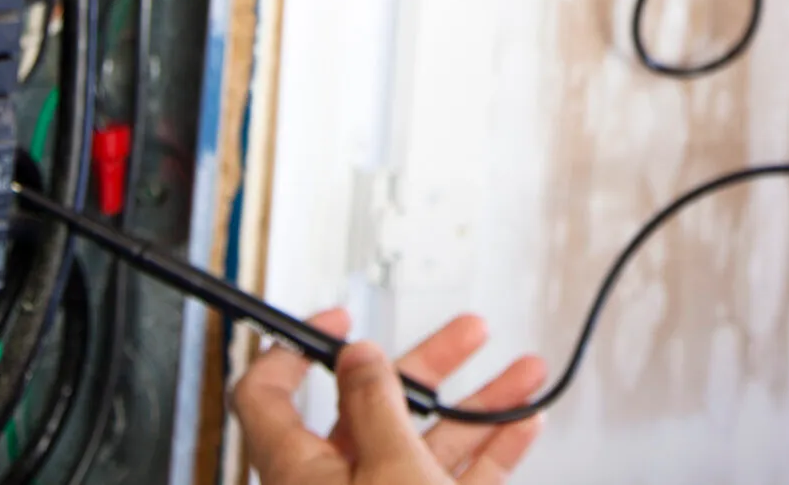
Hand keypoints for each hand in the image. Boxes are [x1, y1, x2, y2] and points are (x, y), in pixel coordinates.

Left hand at [231, 308, 545, 484]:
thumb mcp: (389, 468)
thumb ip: (375, 403)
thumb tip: (357, 355)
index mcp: (298, 472)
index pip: (267, 396)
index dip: (294, 350)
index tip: (335, 319)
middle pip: (370, 411)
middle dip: (427, 367)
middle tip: (465, 335)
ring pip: (423, 445)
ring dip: (475, 405)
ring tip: (520, 373)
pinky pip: (453, 482)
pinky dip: (488, 453)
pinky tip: (520, 427)